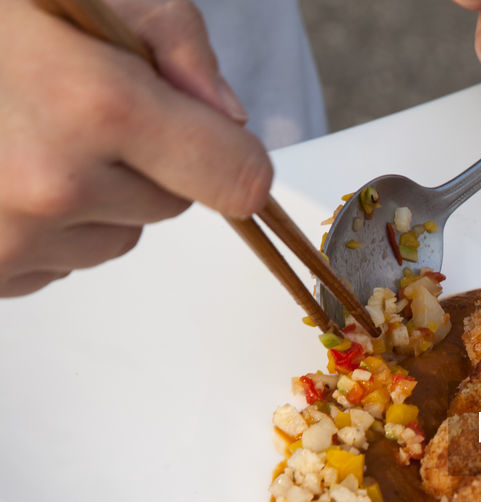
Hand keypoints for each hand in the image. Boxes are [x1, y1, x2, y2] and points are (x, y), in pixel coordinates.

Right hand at [0, 0, 272, 296]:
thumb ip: (175, 42)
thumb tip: (229, 120)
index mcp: (95, 106)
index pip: (239, 181)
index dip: (235, 157)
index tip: (214, 140)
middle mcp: (53, 185)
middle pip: (172, 206)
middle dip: (146, 161)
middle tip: (73, 105)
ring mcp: (8, 238)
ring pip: (115, 238)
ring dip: (92, 196)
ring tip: (21, 131)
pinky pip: (58, 262)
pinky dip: (42, 226)